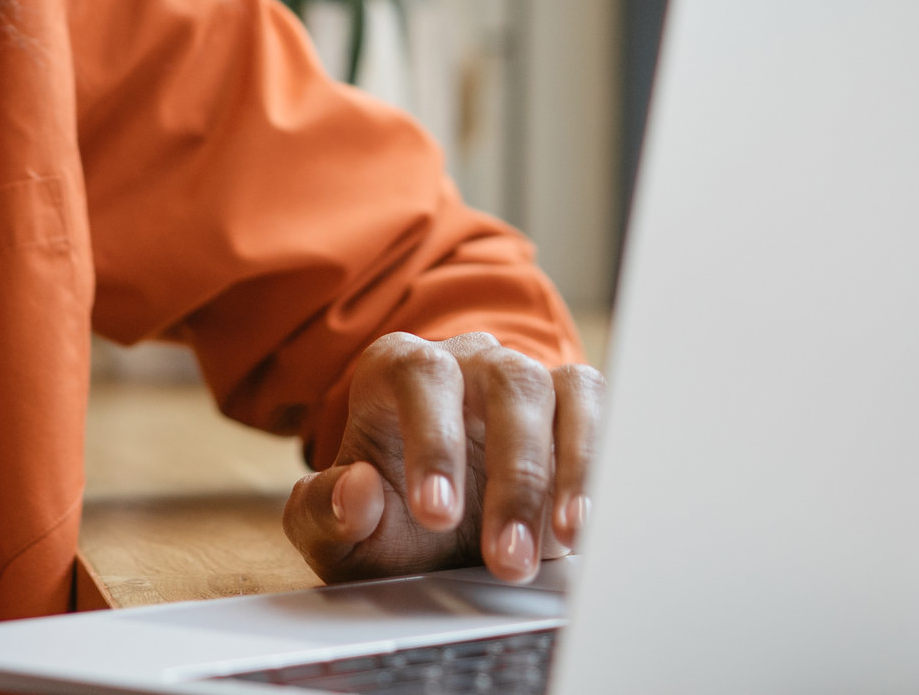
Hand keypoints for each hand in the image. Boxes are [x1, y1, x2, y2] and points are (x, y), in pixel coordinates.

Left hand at [282, 332, 601, 585]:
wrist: (434, 537)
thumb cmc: (384, 521)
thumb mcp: (337, 533)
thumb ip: (325, 513)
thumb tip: (357, 489)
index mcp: (396, 370)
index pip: (421, 376)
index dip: (434, 440)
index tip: (437, 514)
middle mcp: (464, 361)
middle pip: (501, 381)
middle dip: (511, 475)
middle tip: (506, 557)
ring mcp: (520, 376)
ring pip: (550, 392)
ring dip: (558, 474)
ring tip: (556, 545)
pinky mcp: (568, 404)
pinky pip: (592, 409)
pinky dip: (593, 462)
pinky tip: (581, 522)